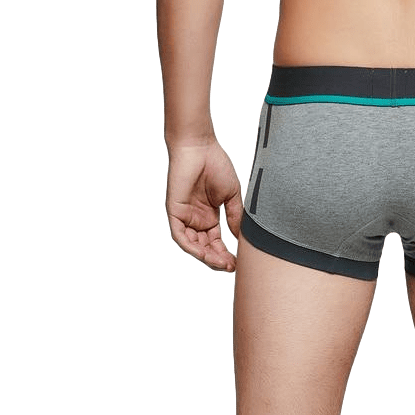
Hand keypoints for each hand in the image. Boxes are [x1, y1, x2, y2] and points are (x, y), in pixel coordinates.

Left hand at [165, 137, 242, 271]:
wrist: (201, 147)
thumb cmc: (217, 165)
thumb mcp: (231, 195)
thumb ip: (234, 216)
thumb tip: (240, 238)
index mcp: (209, 216)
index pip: (215, 243)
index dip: (225, 254)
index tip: (238, 262)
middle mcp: (196, 220)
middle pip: (205, 248)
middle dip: (217, 260)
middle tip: (230, 267)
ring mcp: (185, 217)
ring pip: (192, 246)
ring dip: (205, 257)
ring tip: (220, 263)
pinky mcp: (174, 212)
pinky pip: (180, 236)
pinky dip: (190, 247)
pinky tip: (203, 254)